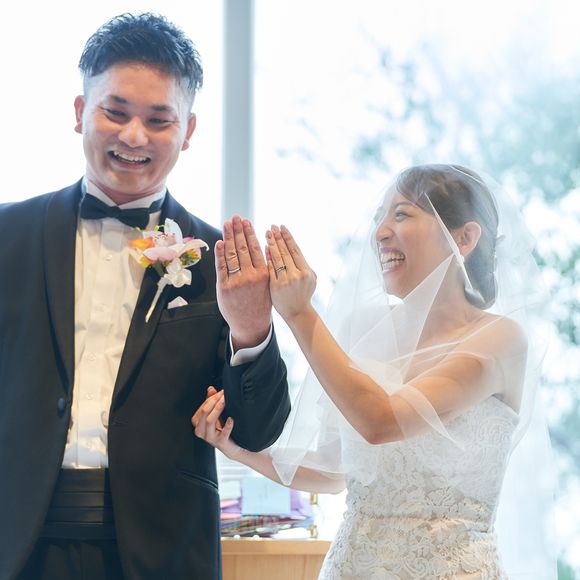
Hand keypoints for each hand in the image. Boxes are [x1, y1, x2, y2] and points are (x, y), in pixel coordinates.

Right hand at [192, 387, 240, 459]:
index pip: (202, 407)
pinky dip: (227, 426)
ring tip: (226, 401)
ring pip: (210, 421)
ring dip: (218, 409)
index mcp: (197, 423)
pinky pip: (223, 434)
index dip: (212, 397)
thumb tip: (211, 389)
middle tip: (224, 394)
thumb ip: (211, 401)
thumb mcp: (216, 414)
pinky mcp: (220, 444)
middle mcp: (200, 431)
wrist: (232, 446)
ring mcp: (210, 438)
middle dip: (214, 400)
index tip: (222, 391)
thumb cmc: (222, 429)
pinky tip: (231, 419)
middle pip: (204, 412)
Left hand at [216, 216, 271, 349]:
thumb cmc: (260, 302)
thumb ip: (263, 266)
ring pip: (231, 254)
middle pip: (243, 248)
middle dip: (238, 230)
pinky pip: (221, 267)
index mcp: (264, 274)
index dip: (250, 233)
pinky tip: (220, 242)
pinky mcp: (224, 287)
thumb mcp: (268, 284)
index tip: (246, 221)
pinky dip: (220, 253)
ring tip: (227, 224)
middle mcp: (250, 277)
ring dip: (228, 237)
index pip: (255, 248)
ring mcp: (236, 282)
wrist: (251, 324)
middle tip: (235, 217)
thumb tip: (260, 246)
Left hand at [266, 225, 316, 320]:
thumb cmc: (303, 293)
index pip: (295, 250)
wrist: (297, 312)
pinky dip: (266, 257)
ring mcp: (285, 281)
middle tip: (272, 226)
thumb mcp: (309, 278)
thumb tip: (293, 246)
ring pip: (276, 259)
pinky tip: (262, 248)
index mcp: (306, 271)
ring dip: (271, 244)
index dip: (288, 237)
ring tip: (266, 233)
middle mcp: (296, 275)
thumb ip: (302, 263)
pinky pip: (270, 269)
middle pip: (285, 252)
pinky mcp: (275, 287)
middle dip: (278, 237)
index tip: (281, 227)